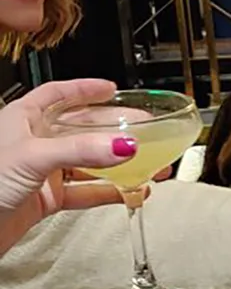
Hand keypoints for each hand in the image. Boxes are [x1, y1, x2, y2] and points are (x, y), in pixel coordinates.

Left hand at [0, 80, 137, 252]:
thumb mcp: (32, 157)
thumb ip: (80, 150)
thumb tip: (124, 145)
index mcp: (22, 119)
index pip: (57, 94)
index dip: (85, 89)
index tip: (112, 90)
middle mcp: (34, 142)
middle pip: (82, 128)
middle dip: (115, 128)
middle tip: (146, 129)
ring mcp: (42, 171)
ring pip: (88, 162)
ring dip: (119, 163)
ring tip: (150, 163)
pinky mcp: (47, 198)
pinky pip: (85, 191)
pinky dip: (110, 191)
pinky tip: (131, 190)